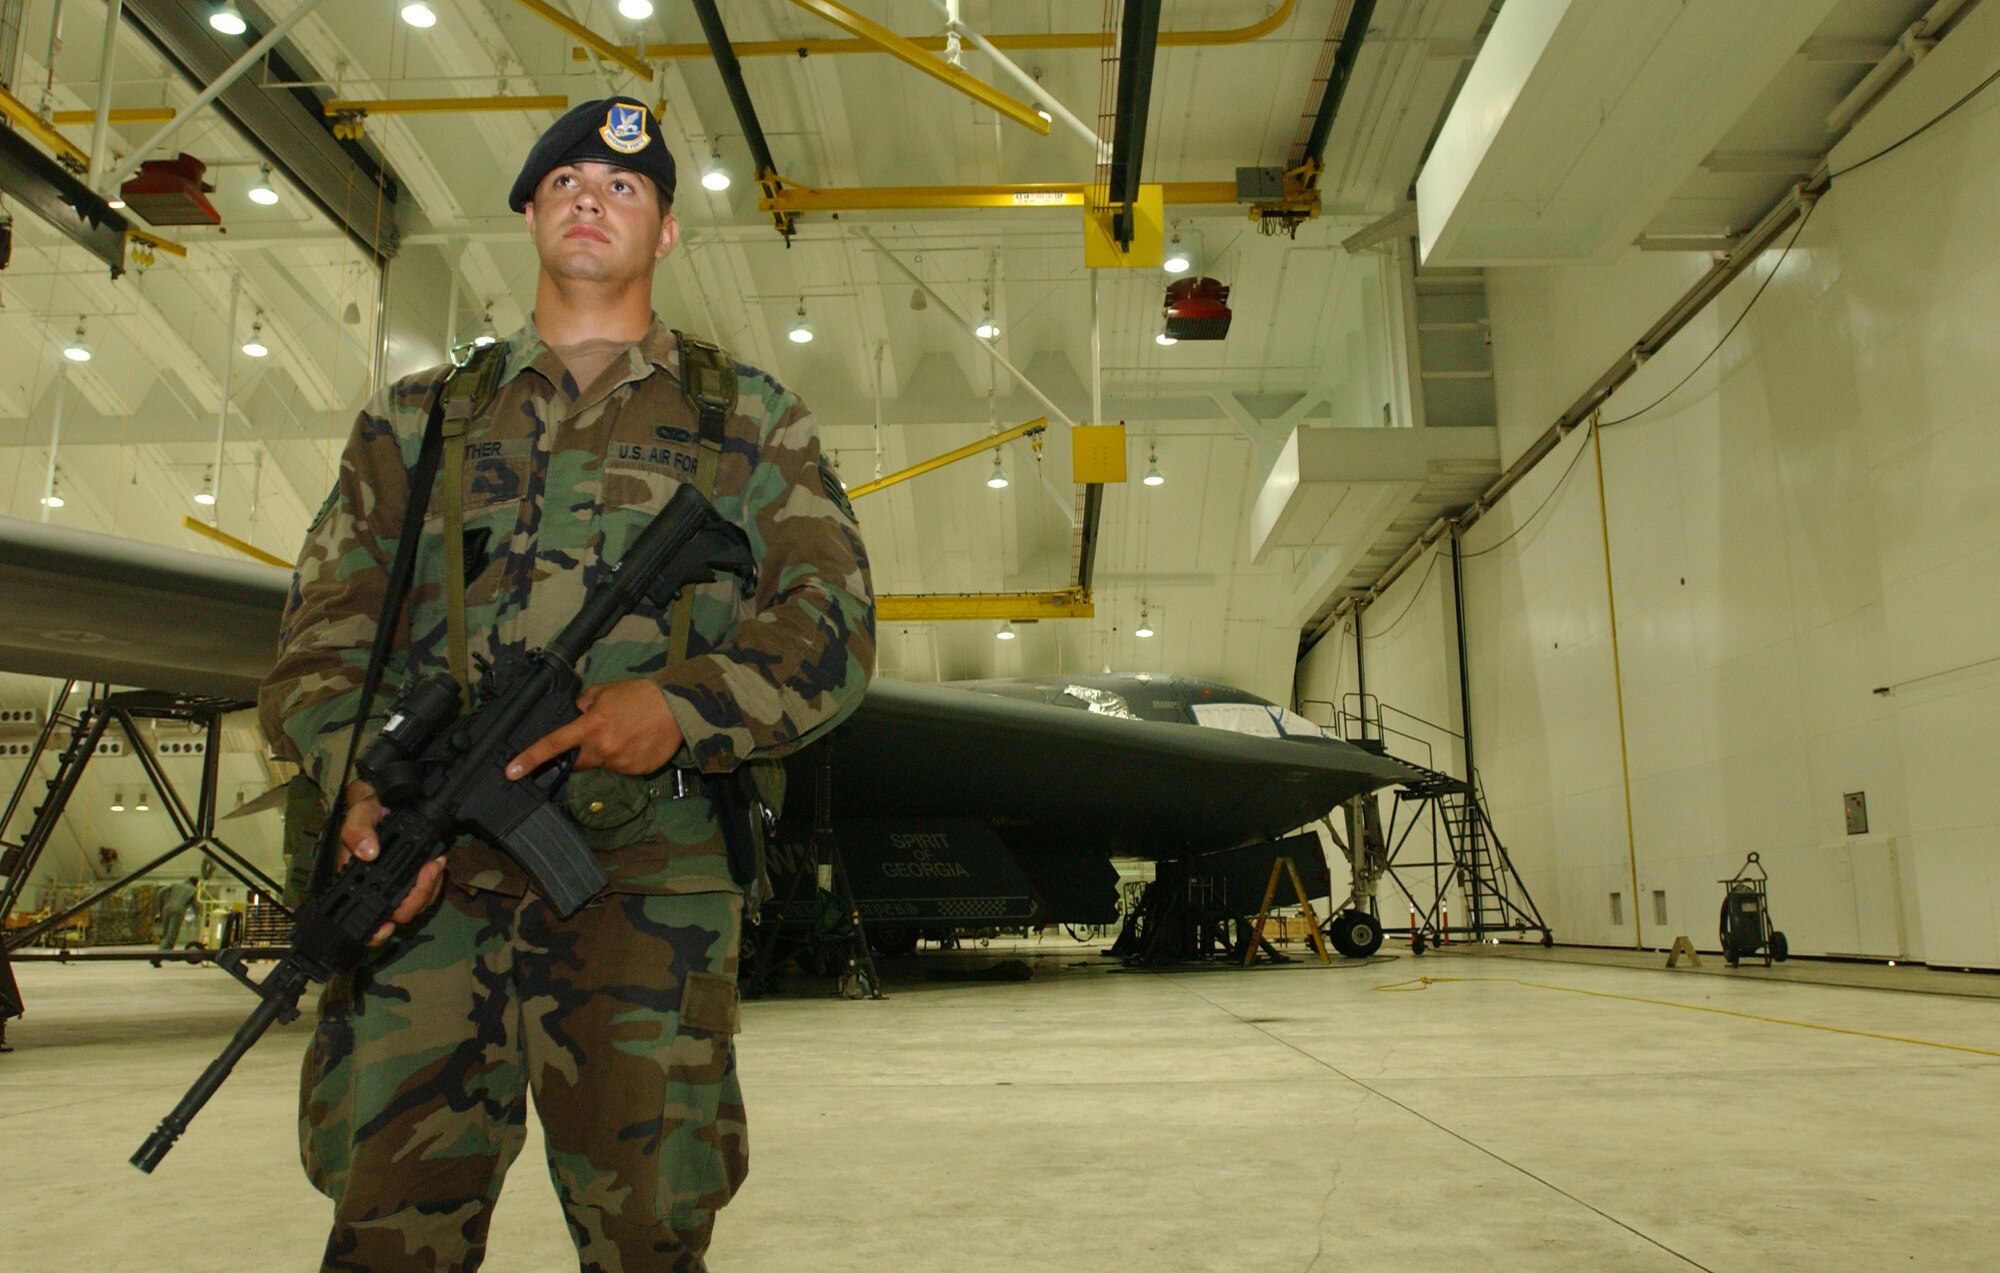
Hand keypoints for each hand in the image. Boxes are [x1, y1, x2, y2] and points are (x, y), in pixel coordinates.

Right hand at [340, 779, 445, 945]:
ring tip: (435, 863)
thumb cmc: (368, 809)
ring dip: (429, 887)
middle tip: (428, 871)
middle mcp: (377, 888)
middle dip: (416, 898)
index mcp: (357, 882)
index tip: (387, 925)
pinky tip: (437, 861)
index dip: (374, 931)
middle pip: (398, 914)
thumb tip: (367, 853)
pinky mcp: (416, 876)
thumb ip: (357, 831)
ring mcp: (398, 884)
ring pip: (417, 904)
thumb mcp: (360, 814)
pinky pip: (429, 889)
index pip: (363, 918)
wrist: (387, 799)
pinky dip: (435, 879)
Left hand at [506, 679, 685, 778]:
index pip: (553, 745)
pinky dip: (628, 758)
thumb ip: (583, 704)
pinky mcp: (638, 771)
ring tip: (628, 734)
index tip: (511, 772)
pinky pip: (625, 769)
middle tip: (602, 735)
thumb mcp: (604, 691)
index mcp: (590, 727)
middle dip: (584, 752)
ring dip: (609, 754)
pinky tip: (640, 743)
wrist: (676, 706)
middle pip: (579, 763)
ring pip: (604, 765)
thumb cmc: (639, 695)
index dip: (529, 759)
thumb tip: (576, 713)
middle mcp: (603, 748)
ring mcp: (621, 763)